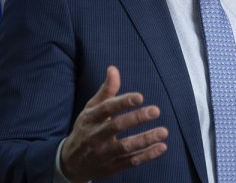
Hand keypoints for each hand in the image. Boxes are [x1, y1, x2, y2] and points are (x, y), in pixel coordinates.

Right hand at [60, 66, 167, 181]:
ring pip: (125, 146)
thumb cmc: (86, 128)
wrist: (71, 162)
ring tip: (163, 131)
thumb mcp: (91, 109)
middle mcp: (95, 136)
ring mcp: (103, 153)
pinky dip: (146, 155)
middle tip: (156, 110)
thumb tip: (113, 68)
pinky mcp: (112, 167)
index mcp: (90, 118)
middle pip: (116, 126)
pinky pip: (130, 161)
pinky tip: (161, 147)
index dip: (123, 102)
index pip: (107, 108)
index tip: (140, 97)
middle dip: (136, 118)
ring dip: (145, 139)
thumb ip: (106, 91)